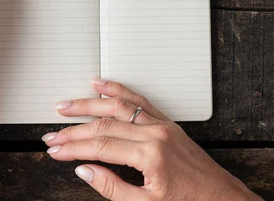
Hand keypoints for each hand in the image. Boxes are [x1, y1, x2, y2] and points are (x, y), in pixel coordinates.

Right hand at [43, 79, 260, 200]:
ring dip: (89, 103)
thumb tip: (84, 170)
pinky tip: (101, 84)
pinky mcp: (167, 122)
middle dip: (74, 130)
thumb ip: (112, 187)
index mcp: (150, 155)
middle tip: (52, 134)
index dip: (73, 147)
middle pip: (104, 124)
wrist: (221, 198)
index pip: (101, 146)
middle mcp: (156, 133)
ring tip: (66, 105)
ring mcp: (162, 124)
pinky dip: (118, 89)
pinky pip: (139, 100)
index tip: (55, 150)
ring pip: (119, 105)